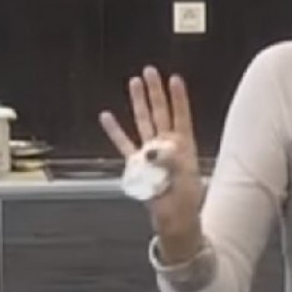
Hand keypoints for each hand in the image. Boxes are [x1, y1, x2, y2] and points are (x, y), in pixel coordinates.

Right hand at [99, 66, 204, 264]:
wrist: (174, 221)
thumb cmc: (184, 201)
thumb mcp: (183, 180)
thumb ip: (168, 162)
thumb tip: (151, 148)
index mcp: (184, 146)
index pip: (181, 115)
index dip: (179, 97)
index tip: (175, 78)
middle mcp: (167, 145)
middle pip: (160, 112)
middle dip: (155, 91)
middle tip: (150, 70)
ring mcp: (151, 153)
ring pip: (143, 122)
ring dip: (138, 103)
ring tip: (134, 82)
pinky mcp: (137, 165)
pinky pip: (124, 144)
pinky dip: (115, 131)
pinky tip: (107, 115)